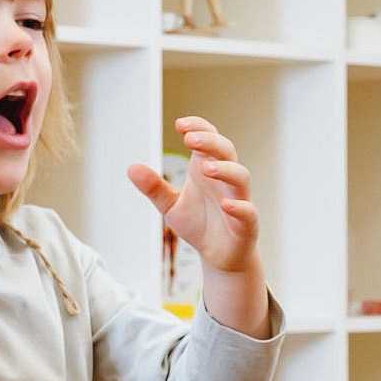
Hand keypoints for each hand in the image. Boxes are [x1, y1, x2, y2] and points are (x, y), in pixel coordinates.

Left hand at [125, 118, 258, 272]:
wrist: (219, 255)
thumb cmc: (199, 224)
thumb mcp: (171, 205)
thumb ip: (154, 187)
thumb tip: (131, 168)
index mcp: (207, 169)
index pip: (210, 139)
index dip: (199, 128)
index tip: (180, 124)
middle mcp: (225, 181)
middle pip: (226, 151)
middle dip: (210, 142)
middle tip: (190, 139)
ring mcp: (238, 200)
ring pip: (241, 176)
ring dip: (225, 170)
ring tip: (205, 168)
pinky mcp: (246, 224)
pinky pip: (249, 211)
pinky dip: (239, 206)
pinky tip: (225, 205)